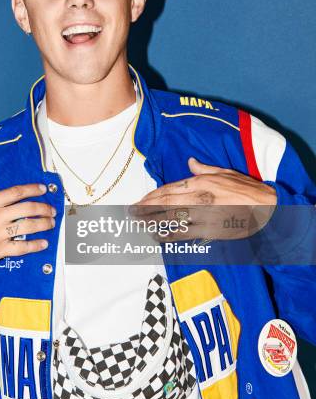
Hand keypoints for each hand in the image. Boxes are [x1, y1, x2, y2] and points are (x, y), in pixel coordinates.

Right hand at [0, 184, 55, 271]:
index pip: (16, 192)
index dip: (33, 189)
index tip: (43, 189)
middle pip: (28, 208)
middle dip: (43, 208)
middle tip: (51, 210)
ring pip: (29, 225)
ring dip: (43, 224)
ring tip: (51, 224)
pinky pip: (22, 246)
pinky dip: (35, 245)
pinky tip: (43, 243)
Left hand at [129, 158, 276, 240]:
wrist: (268, 210)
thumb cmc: (248, 190)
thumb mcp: (226, 173)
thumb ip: (205, 168)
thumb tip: (191, 161)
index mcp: (201, 182)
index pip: (168, 190)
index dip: (150, 197)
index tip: (138, 201)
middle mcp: (198, 198)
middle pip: (164, 204)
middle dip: (144, 209)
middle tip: (129, 214)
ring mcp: (202, 216)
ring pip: (169, 220)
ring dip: (150, 223)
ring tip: (137, 225)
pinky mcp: (209, 231)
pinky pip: (183, 234)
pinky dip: (167, 236)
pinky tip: (156, 237)